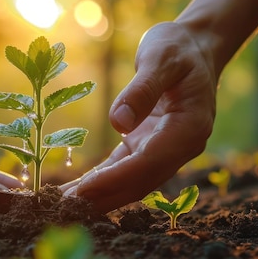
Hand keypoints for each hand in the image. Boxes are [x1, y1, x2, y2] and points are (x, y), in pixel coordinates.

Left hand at [62, 22, 216, 212]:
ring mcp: (165, 150)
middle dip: (104, 197)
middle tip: (65, 210)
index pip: (150, 162)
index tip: (85, 190)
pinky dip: (101, 181)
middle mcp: (180, 147)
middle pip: (141, 182)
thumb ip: (143, 89)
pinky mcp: (148, 146)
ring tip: (63, 208)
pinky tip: (76, 191)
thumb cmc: (178, 48)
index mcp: (190, 128)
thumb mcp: (161, 58)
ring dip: (100, 197)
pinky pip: (124, 169)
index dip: (116, 178)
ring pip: (132, 182)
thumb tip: (119, 123)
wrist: (194, 48)